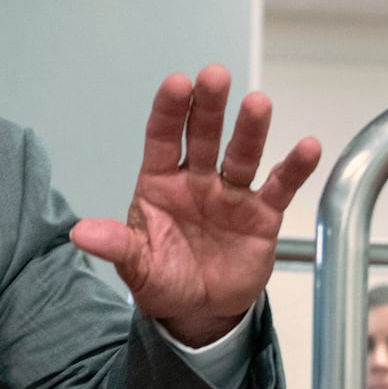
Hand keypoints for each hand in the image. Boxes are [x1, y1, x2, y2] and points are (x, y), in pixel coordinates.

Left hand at [70, 65, 321, 345]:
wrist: (199, 312)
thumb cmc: (163, 278)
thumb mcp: (136, 266)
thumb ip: (116, 246)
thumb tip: (79, 233)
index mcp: (160, 183)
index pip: (162, 138)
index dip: (169, 111)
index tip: (177, 83)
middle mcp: (196, 180)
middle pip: (203, 137)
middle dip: (208, 107)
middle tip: (215, 76)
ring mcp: (231, 194)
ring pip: (241, 156)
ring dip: (250, 131)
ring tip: (258, 103)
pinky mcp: (262, 215)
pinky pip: (279, 187)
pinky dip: (294, 168)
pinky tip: (308, 146)